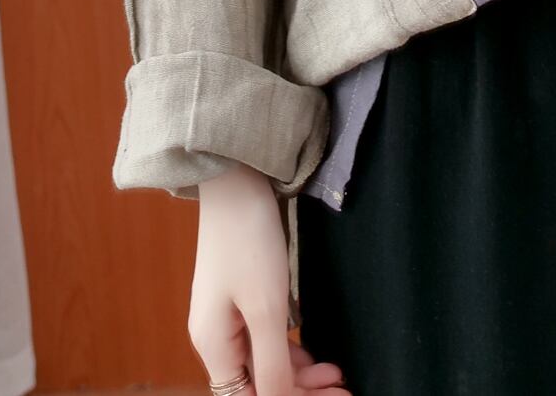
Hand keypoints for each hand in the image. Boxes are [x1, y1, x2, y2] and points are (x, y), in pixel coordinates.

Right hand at [191, 162, 350, 394]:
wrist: (236, 181)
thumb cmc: (248, 241)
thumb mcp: (266, 307)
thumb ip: (273, 363)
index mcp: (213, 346)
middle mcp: (215, 337)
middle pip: (258, 383)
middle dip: (300, 391)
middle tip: (343, 389)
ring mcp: (227, 315)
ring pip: (264, 362)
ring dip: (300, 373)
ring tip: (337, 374)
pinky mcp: (241, 296)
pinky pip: (264, 338)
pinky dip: (290, 349)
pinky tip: (313, 353)